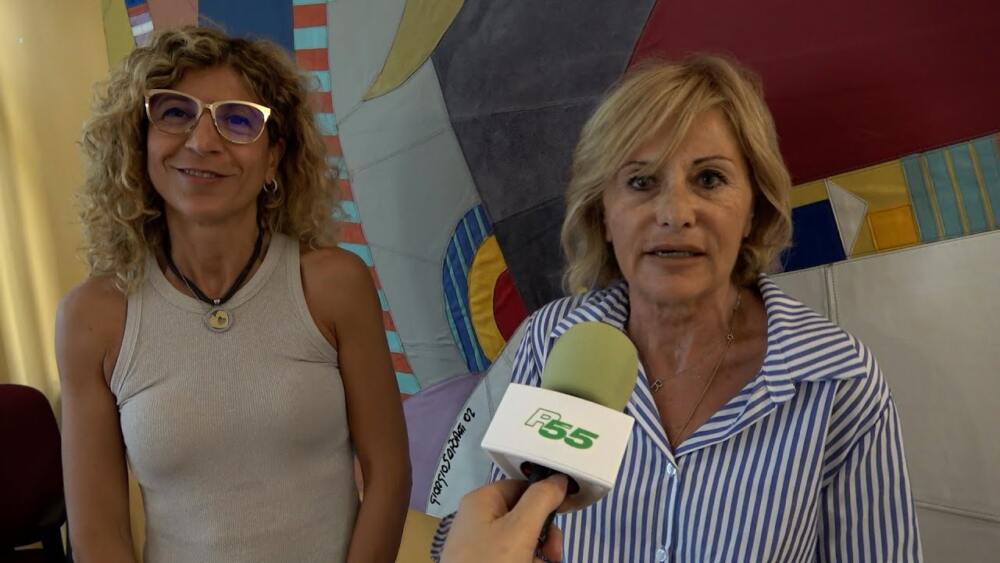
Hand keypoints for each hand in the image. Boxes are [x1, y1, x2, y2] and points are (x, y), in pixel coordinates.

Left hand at [441, 475, 567, 562]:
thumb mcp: (520, 530)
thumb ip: (541, 500)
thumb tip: (559, 478)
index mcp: (482, 501)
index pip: (522, 486)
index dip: (546, 498)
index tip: (566, 515)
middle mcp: (478, 519)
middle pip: (524, 515)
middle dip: (545, 534)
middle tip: (554, 555)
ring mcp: (479, 546)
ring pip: (521, 540)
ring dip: (538, 554)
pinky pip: (512, 558)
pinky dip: (526, 562)